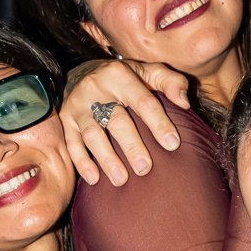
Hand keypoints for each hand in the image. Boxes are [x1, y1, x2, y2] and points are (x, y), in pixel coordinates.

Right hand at [61, 58, 189, 186]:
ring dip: (107, 158)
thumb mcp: (147, 70)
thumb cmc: (124, 77)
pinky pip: (71, 143)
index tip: (173, 144)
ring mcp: (77, 106)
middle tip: (145, 169)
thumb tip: (185, 102)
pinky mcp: (65, 121)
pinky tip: (94, 179)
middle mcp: (95, 89)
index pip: (143, 101)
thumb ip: (170, 81)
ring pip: (92, 134)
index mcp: (119, 75)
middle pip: (116, 120)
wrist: (81, 72)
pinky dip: (82, 162)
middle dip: (131, 146)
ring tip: (122, 179)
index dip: (159, 123)